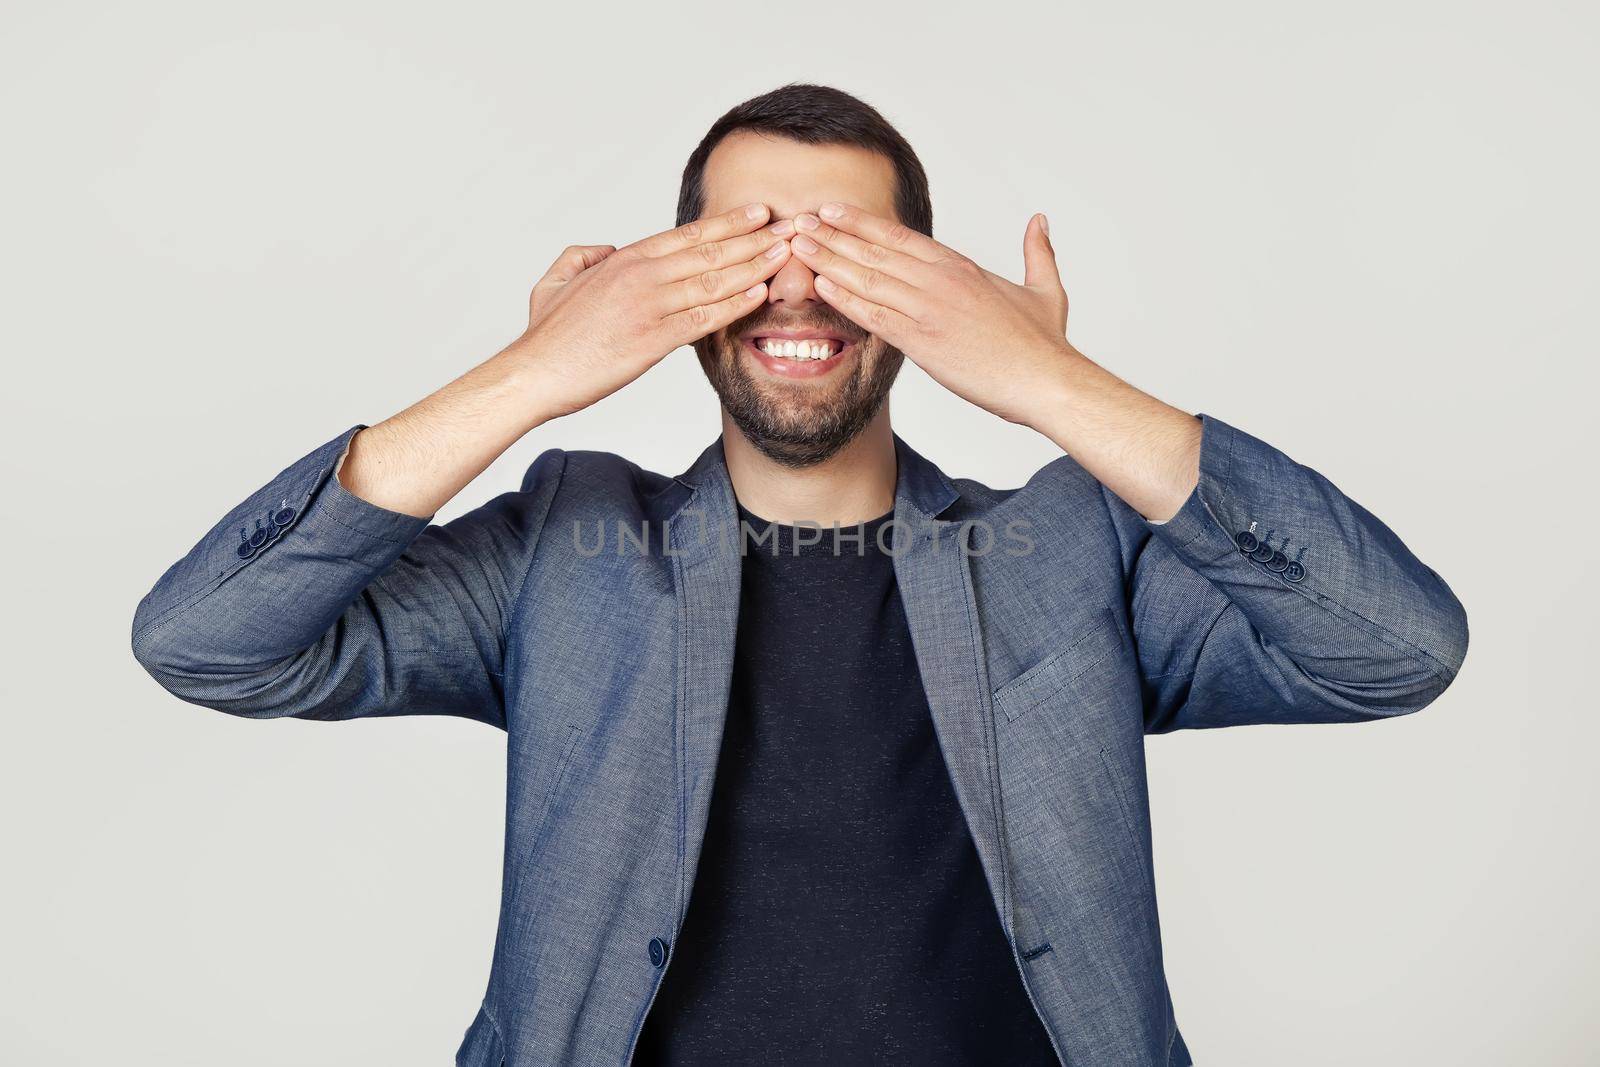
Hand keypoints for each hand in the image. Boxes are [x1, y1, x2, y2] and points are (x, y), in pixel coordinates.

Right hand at [514, 203, 793, 419]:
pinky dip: (734, 305)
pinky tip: (760, 293)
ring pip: (713, 280)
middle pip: (709, 251)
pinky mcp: (653, 340)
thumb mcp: (555, 280)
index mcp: (624, 260)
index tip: (758, 213)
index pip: (687, 235)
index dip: (728, 223)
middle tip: (790, 226)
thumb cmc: (545, 335)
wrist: (534, 373)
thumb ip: (583, 256)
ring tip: (786, 254)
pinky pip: (703, 318)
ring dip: (754, 266)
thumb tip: (605, 249)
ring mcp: (649, 306)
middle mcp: (641, 276)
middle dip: (755, 237)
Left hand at [788, 202, 1077, 428]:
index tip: (833, 211)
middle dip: (832, 234)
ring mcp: (928, 309)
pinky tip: (820, 286)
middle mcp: (940, 281)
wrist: (1046, 380)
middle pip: (875, 251)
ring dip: (828, 259)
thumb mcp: (1045, 288)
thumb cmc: (1044, 343)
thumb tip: (1039, 221)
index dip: (862, 222)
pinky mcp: (922, 342)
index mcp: (960, 267)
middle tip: (798, 221)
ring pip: (868, 277)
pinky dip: (845, 299)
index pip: (900, 236)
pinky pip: (874, 316)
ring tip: (797, 245)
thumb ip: (1038, 252)